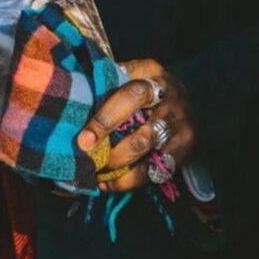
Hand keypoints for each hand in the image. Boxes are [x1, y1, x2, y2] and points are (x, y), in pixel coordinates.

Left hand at [77, 58, 195, 192]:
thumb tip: (74, 92)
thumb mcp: (131, 74)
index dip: (107, 118)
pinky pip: (154, 170)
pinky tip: (108, 183)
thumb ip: (108, 80)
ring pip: (147, 151)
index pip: (132, 95)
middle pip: (142, 130)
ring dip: (118, 164)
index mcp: (154, 75)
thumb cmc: (145, 88)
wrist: (183, 103)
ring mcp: (181, 124)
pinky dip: (127, 181)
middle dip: (112, 149)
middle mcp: (172, 98)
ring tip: (96, 170)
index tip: (85, 138)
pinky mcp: (184, 148)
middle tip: (88, 157)